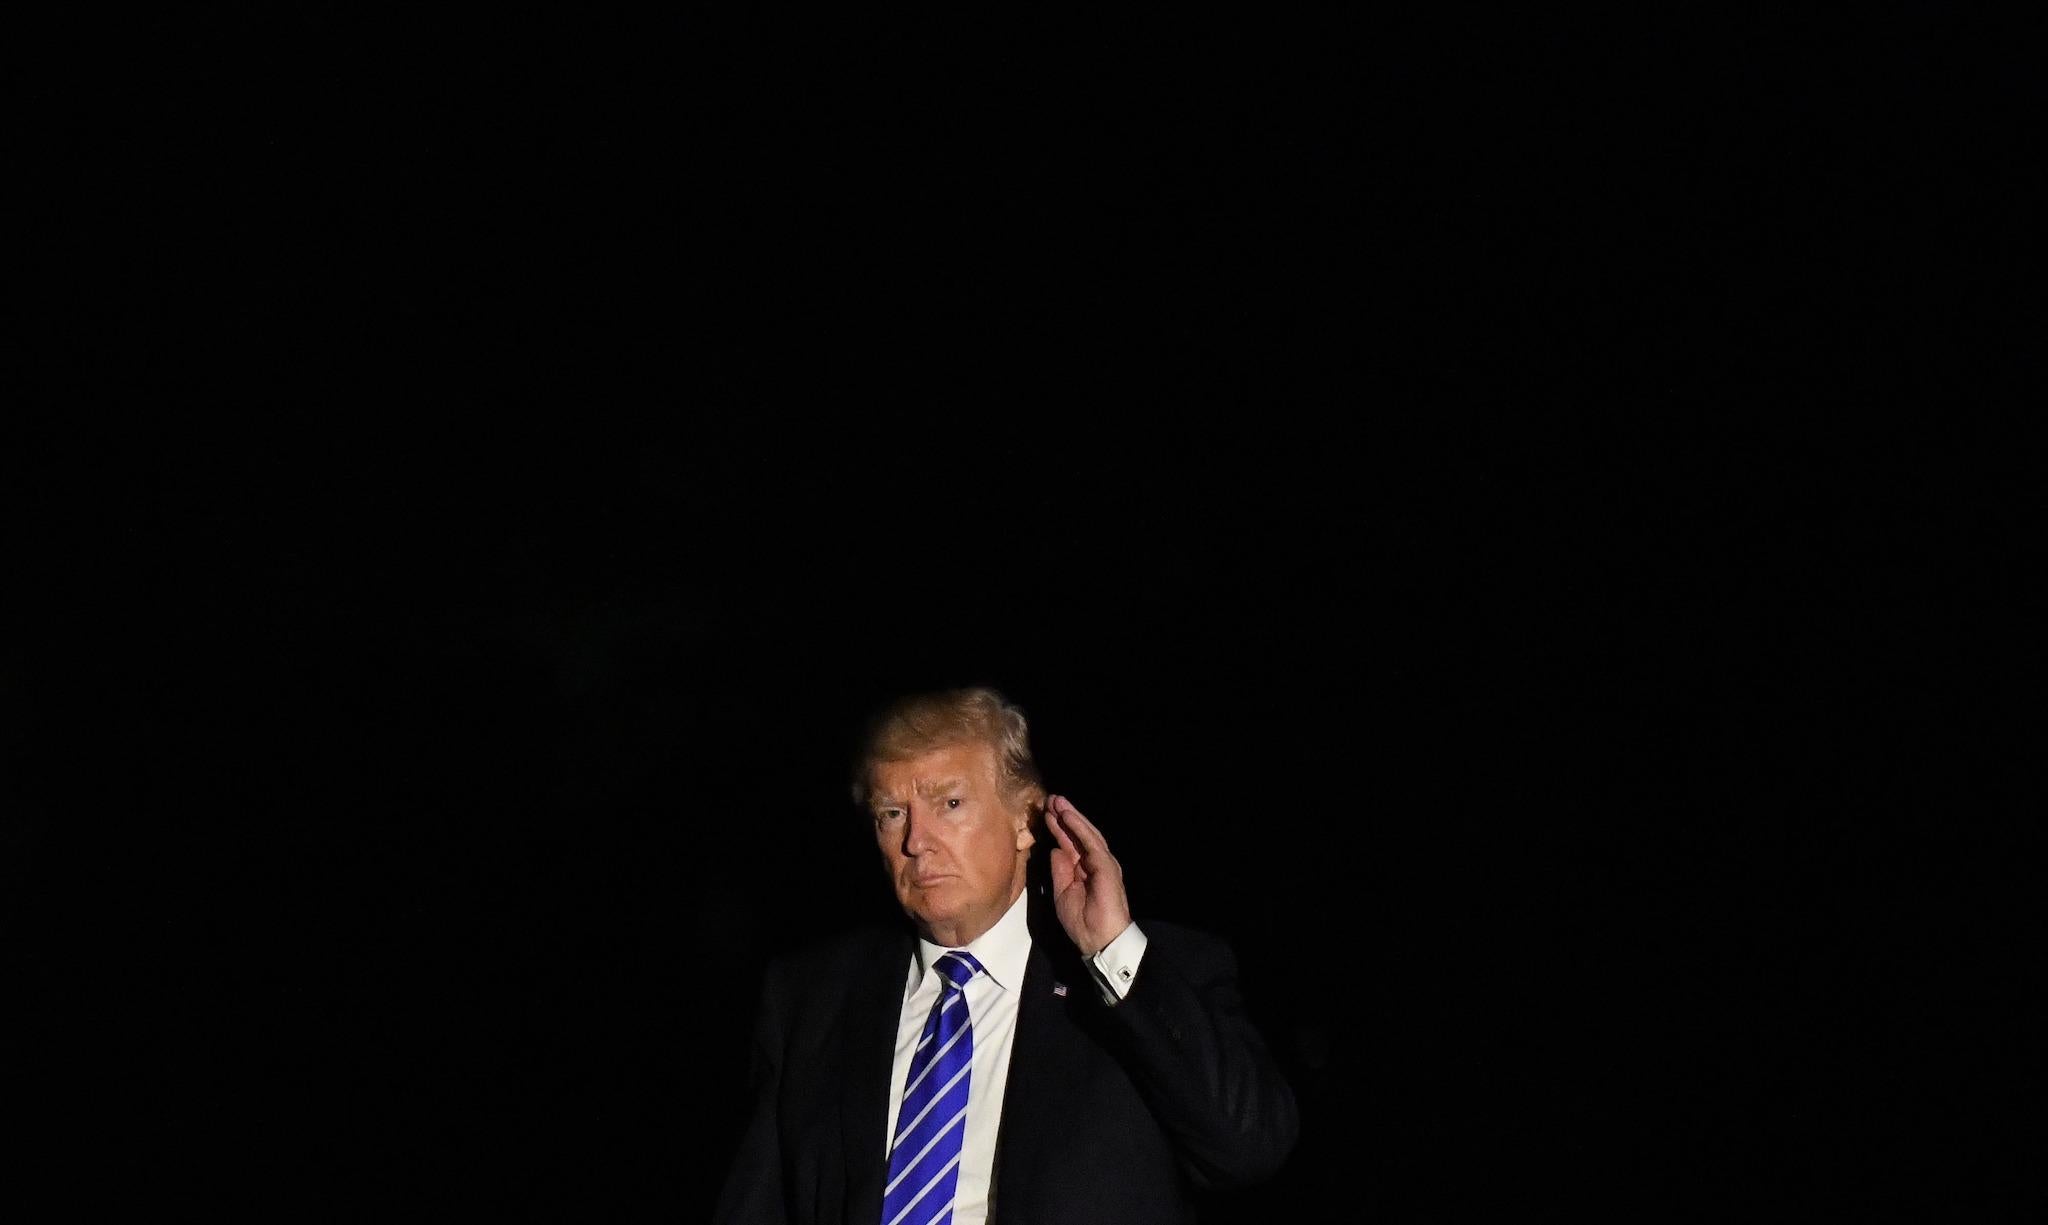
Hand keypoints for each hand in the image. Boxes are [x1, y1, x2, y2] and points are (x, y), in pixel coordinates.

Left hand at [1043, 794, 1132, 958]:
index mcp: (1083, 869)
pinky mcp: (1105, 866)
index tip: (1044, 813)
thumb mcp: (1062, 893)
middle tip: (1050, 798)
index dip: (1058, 828)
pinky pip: (1090, 842)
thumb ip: (1060, 870)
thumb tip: (1056, 849)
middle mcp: (1094, 862)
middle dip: (1064, 816)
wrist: (1099, 940)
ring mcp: (1102, 862)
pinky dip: (1078, 828)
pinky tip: (1067, 816)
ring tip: (1056, 801)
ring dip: (1070, 816)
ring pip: (1086, 833)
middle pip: (1078, 834)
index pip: (1070, 843)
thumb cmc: (1082, 922)